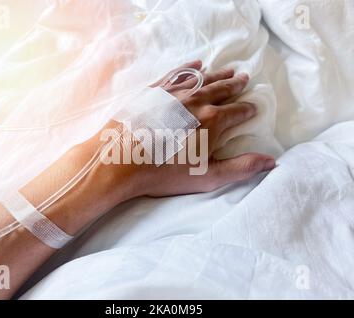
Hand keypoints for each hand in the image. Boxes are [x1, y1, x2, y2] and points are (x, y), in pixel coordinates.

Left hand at [91, 61, 275, 198]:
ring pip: (202, 79)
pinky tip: (196, 65)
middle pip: (222, 89)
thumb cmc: (165, 172)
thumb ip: (241, 168)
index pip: (238, 111)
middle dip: (235, 85)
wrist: (121, 160)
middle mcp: (196, 101)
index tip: (253, 107)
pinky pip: (177, 74)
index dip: (248, 109)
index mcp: (213, 120)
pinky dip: (189, 69)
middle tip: (244, 78)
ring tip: (228, 70)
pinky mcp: (154, 91)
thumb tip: (272, 161)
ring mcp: (174, 93)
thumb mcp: (208, 176)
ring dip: (217, 75)